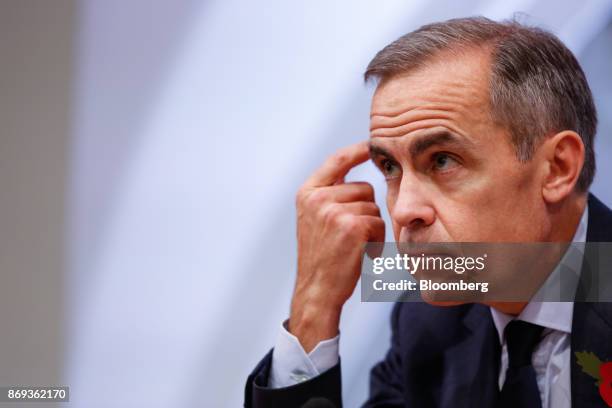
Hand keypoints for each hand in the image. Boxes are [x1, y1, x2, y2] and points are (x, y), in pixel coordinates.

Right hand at [289, 141, 384, 351]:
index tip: (371, 146)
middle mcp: (318, 198)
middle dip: (365, 210)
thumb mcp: (315, 219)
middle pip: (363, 188)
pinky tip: (360, 252)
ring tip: (352, 245)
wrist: (317, 290)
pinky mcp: (352, 225)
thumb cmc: (321, 257)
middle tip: (349, 235)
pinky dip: (376, 240)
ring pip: (373, 207)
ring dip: (371, 226)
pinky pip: (378, 222)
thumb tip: (358, 179)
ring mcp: (333, 211)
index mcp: (308, 193)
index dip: (357, 151)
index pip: (337, 161)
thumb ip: (330, 196)